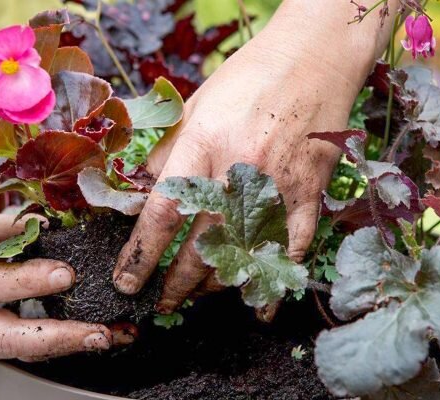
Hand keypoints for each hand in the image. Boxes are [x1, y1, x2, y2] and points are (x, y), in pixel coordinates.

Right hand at [0, 214, 133, 360]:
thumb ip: (17, 230)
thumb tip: (64, 228)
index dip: (31, 281)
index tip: (68, 275)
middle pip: (6, 337)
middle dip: (59, 338)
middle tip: (100, 333)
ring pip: (16, 352)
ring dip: (65, 348)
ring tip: (105, 339)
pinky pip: (17, 352)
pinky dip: (53, 348)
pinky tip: (82, 340)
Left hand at [113, 0, 398, 317]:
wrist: (313, 60)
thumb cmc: (247, 79)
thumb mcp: (194, 105)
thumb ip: (166, 153)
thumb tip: (142, 196)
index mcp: (203, 143)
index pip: (163, 213)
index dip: (140, 255)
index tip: (126, 283)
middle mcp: (238, 169)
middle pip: (200, 245)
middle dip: (176, 283)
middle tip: (162, 302)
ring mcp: (278, 185)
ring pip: (241, 253)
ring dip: (215, 284)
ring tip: (197, 295)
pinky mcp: (309, 194)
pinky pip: (290, 248)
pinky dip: (274, 282)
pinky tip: (259, 306)